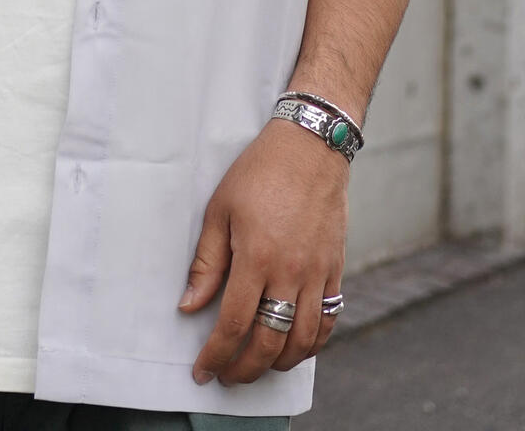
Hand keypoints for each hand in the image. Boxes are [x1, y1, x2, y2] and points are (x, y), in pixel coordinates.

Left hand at [178, 117, 347, 385]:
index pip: (233, 324)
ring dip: (279, 363)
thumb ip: (207, 263)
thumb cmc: (259, 172)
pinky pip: (329, 319)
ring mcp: (317, 273)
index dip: (216, 355)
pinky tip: (297, 347)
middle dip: (245, 368)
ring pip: (303, 340)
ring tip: (259, 367)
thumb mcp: (220, 210)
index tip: (203, 371)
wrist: (310, 147)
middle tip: (228, 376)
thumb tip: (189, 306)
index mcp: (257, 258)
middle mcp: (290, 273)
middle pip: (269, 342)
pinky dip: (313, 343)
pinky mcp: (335, 268)